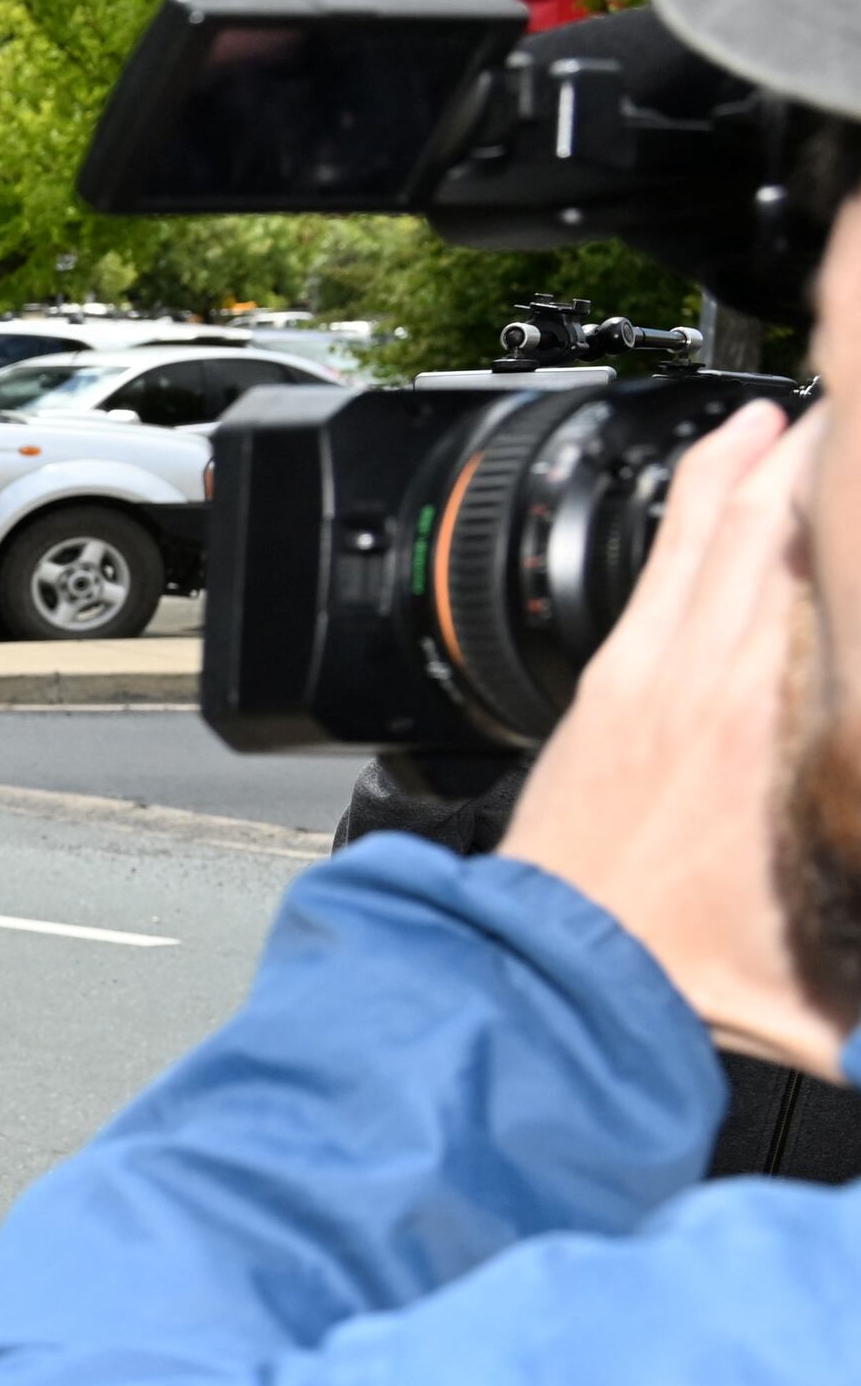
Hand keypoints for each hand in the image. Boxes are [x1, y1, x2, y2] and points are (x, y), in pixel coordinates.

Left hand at [507, 398, 837, 1074]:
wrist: (553, 986)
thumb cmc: (687, 975)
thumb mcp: (838, 976)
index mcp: (788, 721)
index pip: (842, 568)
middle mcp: (722, 674)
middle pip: (796, 518)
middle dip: (845, 452)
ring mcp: (658, 670)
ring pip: (728, 520)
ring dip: (778, 451)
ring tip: (823, 398)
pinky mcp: (610, 683)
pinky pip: (668, 555)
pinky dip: (707, 485)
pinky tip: (740, 444)